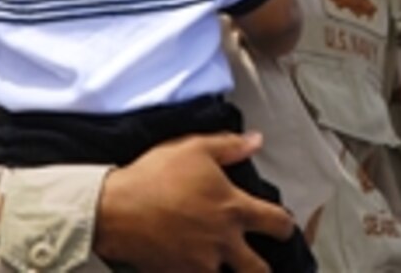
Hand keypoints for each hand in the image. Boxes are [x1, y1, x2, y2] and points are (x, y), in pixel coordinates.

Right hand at [94, 132, 294, 271]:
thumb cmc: (155, 175)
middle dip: (262, 267)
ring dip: (225, 269)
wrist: (114, 209)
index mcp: (233, 209)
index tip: (282, 225)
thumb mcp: (194, 148)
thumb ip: (230, 147)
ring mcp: (200, 264)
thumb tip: (257, 141)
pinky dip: (195, 271)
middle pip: (259, 270)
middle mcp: (222, 242)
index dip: (285, 225)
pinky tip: (189, 263)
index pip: (277, 223)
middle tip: (257, 261)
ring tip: (218, 260)